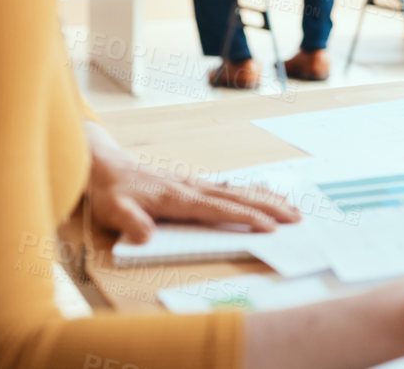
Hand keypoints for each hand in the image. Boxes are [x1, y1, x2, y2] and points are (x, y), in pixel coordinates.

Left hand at [83, 124, 299, 243]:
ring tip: (291, 205)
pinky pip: (229, 188)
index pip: (219, 209)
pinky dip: (250, 191)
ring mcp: (195, 184)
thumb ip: (131, 223)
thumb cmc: (110, 192)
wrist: (106, 166)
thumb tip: (147, 236)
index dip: (246, 218)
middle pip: (238, 197)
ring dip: (266, 198)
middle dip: (270, 207)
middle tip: (297, 216)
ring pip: (238, 191)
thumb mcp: (113, 211)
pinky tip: (262, 193)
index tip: (270, 227)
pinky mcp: (193, 184)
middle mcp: (193, 188)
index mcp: (178, 198)